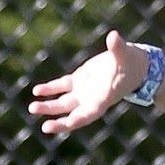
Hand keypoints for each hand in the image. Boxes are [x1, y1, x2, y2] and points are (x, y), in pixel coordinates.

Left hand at [29, 31, 149, 134]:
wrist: (131, 63)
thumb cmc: (131, 62)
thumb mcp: (125, 55)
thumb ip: (118, 48)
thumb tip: (114, 36)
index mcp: (104, 98)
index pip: (90, 114)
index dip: (77, 120)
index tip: (65, 124)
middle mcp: (92, 100)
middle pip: (73, 115)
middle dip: (59, 122)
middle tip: (45, 127)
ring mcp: (83, 92)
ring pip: (63, 104)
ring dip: (48, 107)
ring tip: (32, 107)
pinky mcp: (77, 81)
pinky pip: (61, 87)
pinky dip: (49, 90)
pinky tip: (37, 91)